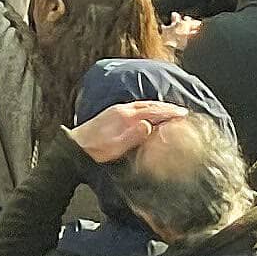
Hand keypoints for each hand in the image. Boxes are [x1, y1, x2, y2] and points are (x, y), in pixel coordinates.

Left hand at [71, 97, 190, 165]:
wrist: (74, 147)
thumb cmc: (95, 150)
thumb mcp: (116, 147)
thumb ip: (133, 136)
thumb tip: (148, 125)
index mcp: (124, 116)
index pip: (152, 111)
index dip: (168, 112)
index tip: (182, 113)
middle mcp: (120, 110)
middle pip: (148, 105)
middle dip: (165, 107)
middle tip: (181, 110)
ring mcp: (115, 110)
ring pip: (142, 105)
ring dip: (157, 106)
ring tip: (169, 110)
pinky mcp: (111, 114)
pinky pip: (135, 107)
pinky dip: (147, 108)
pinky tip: (147, 113)